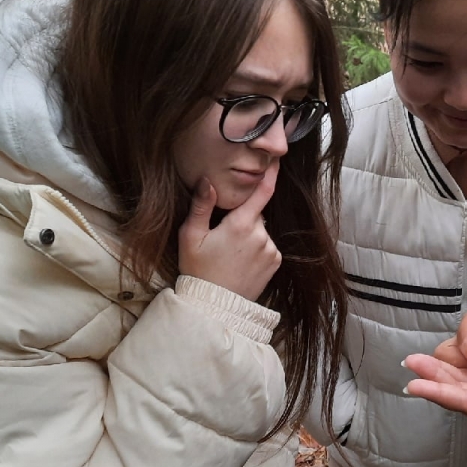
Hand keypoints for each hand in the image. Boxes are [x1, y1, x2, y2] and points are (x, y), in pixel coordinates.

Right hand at [178, 170, 281, 300]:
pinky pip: (267, 246)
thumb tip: (207, 180)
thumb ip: (201, 206)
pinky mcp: (275, 262)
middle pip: (254, 214)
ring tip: (230, 254)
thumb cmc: (198, 269)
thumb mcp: (190, 236)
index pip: (262, 192)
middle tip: (222, 237)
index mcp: (240, 224)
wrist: (215, 305)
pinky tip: (241, 261)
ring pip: (261, 231)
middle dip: (242, 219)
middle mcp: (261, 235)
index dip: (270, 175)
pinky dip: (257, 248)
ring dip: (249, 235)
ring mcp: (271, 249)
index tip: (276, 161)